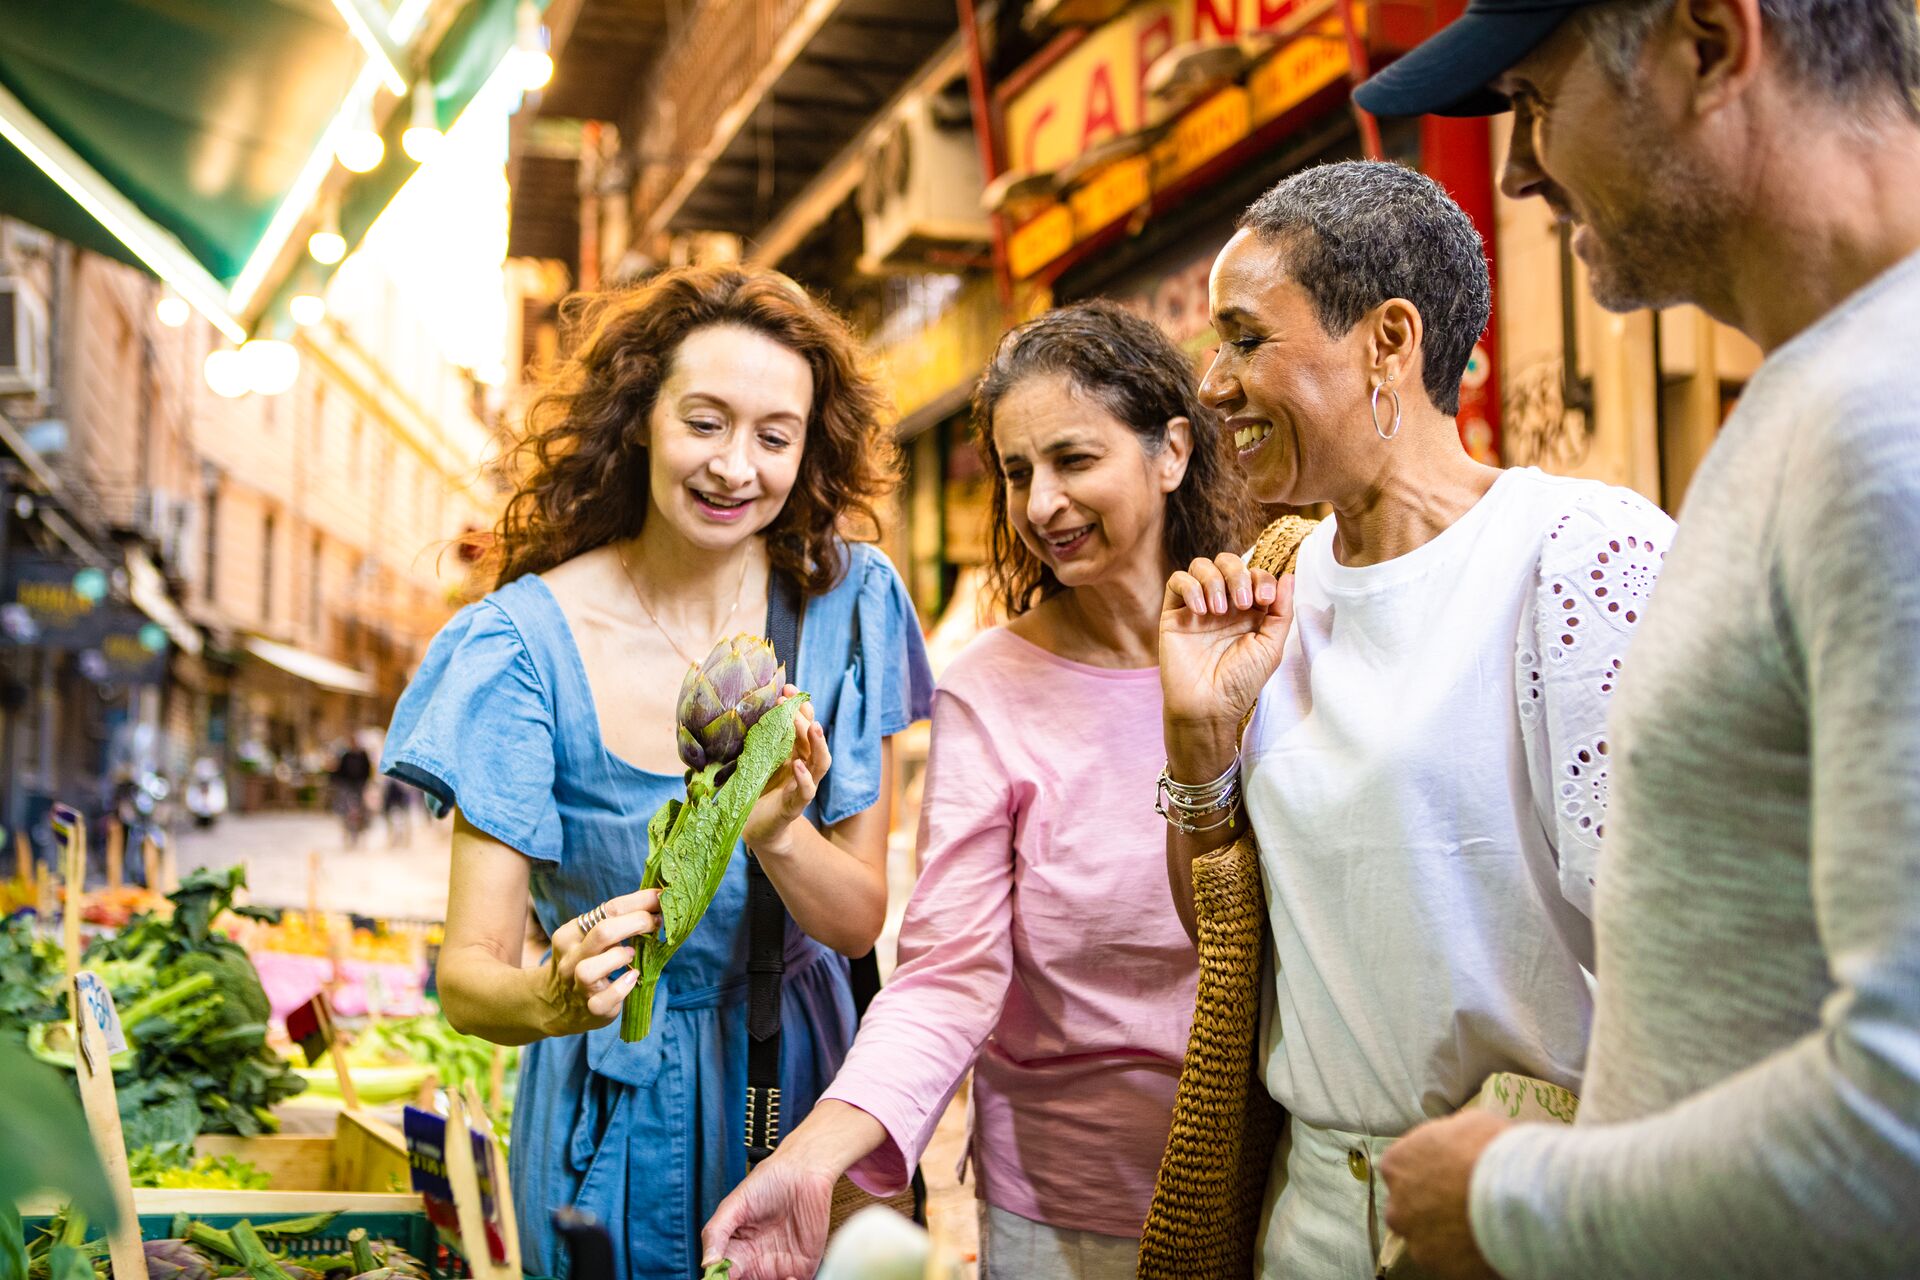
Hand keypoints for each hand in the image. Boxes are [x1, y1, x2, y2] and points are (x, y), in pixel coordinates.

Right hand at [538, 888, 660, 1036]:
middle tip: (656, 922)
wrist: (556, 1004)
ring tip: (631, 955)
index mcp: (572, 933)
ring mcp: (577, 985)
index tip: (662, 897)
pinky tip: (632, 977)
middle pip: (602, 933)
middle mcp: (570, 957)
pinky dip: (622, 988)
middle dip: (637, 923)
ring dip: (618, 958)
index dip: (640, 901)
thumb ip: (617, 920)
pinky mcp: (590, 1008)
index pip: (608, 909)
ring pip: (590, 969)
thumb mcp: (591, 937)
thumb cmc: (587, 961)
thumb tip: (657, 898)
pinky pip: (603, 1000)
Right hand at [701, 1147, 835, 1279]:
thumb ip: (716, 1233)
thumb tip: (707, 1264)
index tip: (720, 1279)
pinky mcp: (802, 1267)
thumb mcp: (734, 1204)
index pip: (721, 1277)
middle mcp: (754, 1263)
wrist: (803, 1171)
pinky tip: (788, 1279)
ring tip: (775, 1278)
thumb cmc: (767, 1183)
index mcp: (734, 1251)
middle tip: (746, 1276)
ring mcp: (778, 1268)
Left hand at [744, 688, 829, 857]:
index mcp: (793, 752)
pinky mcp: (795, 806)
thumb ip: (750, 741)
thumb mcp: (751, 760)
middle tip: (791, 701)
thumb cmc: (753, 791)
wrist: (754, 829)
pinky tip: (796, 765)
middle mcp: (803, 766)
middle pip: (814, 738)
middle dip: (805, 717)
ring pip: (820, 762)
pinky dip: (804, 777)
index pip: (804, 724)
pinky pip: (806, 790)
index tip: (787, 687)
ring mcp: (802, 786)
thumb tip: (734, 712)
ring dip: (818, 743)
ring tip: (812, 726)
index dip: (799, 705)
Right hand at [1160, 554, 1296, 750]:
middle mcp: (1223, 603)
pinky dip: (1191, 587)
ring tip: (1219, 610)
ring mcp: (1197, 606)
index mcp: (1249, 610)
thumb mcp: (1271, 647)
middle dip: (1238, 574)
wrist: (1207, 706)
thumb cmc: (1240, 682)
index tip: (1264, 601)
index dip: (1261, 579)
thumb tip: (1289, 576)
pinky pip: (1177, 581)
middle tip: (1241, 603)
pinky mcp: (1174, 613)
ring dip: (1214, 580)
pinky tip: (1200, 611)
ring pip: (1201, 566)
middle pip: (1228, 562)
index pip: (1255, 574)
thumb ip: (1282, 612)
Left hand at [1379, 1111, 1511, 1279]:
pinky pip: (1448, 1261)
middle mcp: (1397, 1205)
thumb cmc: (1490, 1150)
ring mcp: (1415, 1240)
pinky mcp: (1437, 1267)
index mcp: (1397, 1164)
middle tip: (1466, 1202)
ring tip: (1480, 1226)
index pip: (1402, 1168)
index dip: (1430, 1171)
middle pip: (1410, 1206)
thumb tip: (1456, 1143)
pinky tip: (1485, 1245)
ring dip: (1446, 1233)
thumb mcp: (1469, 1124)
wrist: (1515, 1195)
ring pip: (1427, 1237)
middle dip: (1433, 1205)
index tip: (1453, 1173)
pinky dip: (1463, 1256)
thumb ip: (1450, 1137)